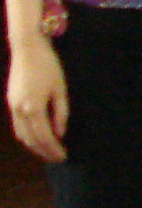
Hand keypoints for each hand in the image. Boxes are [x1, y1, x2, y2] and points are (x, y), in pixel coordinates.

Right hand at [7, 34, 67, 162]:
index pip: (45, 137)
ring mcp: (12, 107)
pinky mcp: (11, 102)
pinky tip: (36, 137)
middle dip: (45, 151)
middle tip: (57, 158)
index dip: (54, 149)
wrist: (26, 48)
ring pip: (22, 134)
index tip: (64, 157)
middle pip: (32, 139)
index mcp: (34, 108)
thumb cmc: (48, 66)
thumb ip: (61, 113)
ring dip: (34, 146)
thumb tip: (60, 133)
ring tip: (48, 151)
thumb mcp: (60, 89)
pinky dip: (26, 135)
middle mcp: (20, 111)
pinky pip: (17, 126)